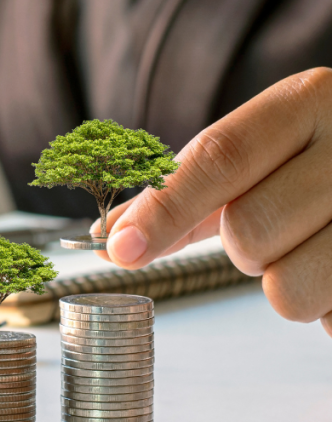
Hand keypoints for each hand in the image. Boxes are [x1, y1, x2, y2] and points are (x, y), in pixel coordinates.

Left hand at [93, 67, 331, 338]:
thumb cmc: (316, 165)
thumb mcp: (259, 158)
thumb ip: (183, 193)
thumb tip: (111, 235)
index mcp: (307, 101)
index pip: (219, 157)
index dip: (164, 209)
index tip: (120, 251)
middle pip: (248, 232)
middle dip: (243, 249)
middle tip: (276, 230)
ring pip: (287, 290)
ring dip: (284, 284)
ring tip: (316, 250)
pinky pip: (330, 319)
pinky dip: (328, 308)